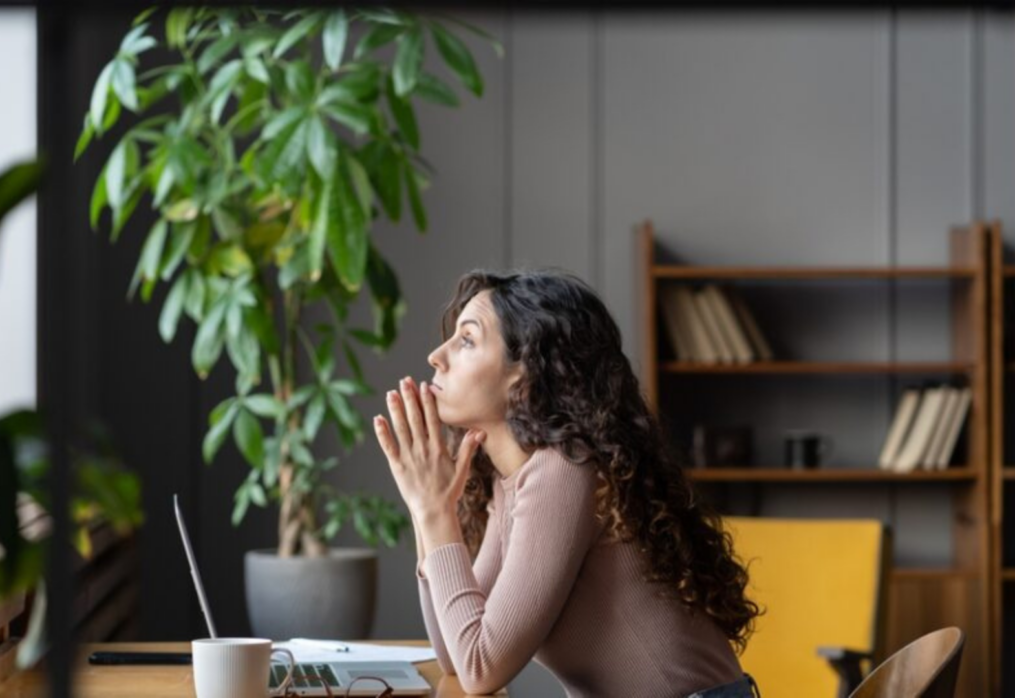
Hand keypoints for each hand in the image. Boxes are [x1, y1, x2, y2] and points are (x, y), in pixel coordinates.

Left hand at [373, 376, 485, 519]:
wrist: (434, 512)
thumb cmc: (449, 492)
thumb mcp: (463, 470)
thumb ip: (468, 449)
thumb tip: (479, 431)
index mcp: (438, 448)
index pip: (433, 419)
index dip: (428, 402)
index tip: (424, 386)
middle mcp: (423, 449)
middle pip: (415, 419)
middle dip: (410, 398)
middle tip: (404, 380)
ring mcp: (409, 457)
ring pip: (400, 429)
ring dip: (395, 410)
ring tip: (391, 393)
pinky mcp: (397, 466)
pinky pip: (388, 446)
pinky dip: (382, 433)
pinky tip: (378, 419)